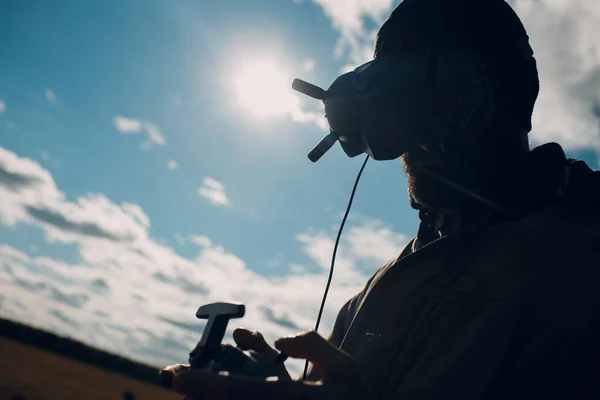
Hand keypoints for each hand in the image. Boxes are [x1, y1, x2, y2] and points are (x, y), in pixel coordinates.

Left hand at [159, 330, 372, 399]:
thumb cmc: (354, 397)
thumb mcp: (344, 367)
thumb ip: (312, 346)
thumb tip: (279, 342)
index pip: (238, 391)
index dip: (202, 384)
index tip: (172, 375)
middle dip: (198, 391)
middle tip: (175, 378)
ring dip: (215, 390)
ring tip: (200, 376)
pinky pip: (252, 397)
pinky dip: (238, 387)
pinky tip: (241, 364)